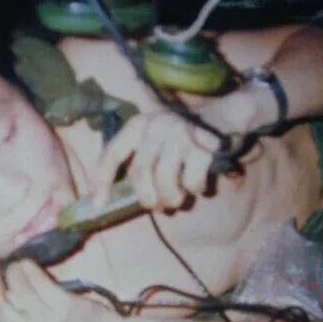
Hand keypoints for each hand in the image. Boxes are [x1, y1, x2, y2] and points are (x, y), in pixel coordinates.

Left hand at [92, 90, 261, 209]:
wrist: (223, 116)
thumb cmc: (181, 137)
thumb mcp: (153, 137)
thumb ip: (135, 158)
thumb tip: (110, 195)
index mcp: (138, 124)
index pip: (112, 153)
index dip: (102, 180)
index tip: (99, 203)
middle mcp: (156, 125)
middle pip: (140, 174)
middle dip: (146, 198)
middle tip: (156, 206)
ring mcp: (181, 135)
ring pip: (165, 182)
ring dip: (170, 199)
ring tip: (176, 200)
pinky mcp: (204, 146)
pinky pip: (192, 182)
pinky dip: (195, 190)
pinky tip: (198, 186)